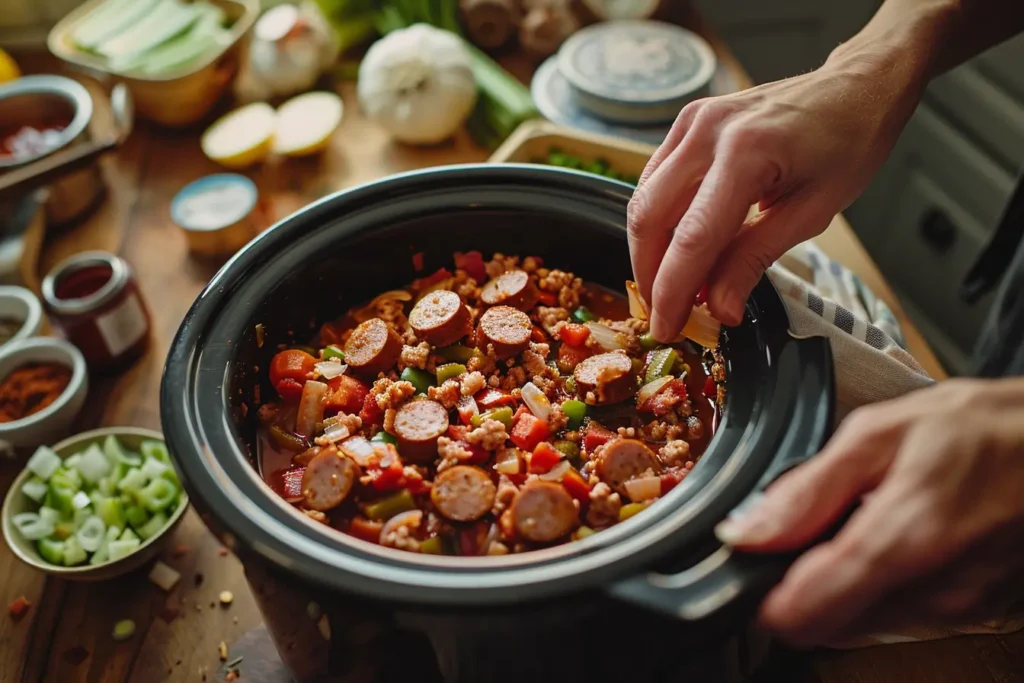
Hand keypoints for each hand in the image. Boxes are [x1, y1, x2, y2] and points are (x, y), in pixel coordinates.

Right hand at [627, 52, 923, 340]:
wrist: (855, 87)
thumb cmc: (847, 143)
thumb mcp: (811, 213)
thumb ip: (754, 260)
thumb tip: (720, 309)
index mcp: (747, 152)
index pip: (693, 238)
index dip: (673, 291)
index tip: (666, 328)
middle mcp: (708, 131)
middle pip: (650, 218)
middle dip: (649, 276)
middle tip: (663, 315)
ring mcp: (692, 122)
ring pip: (644, 200)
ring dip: (650, 251)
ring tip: (672, 287)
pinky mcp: (687, 123)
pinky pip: (655, 181)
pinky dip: (659, 221)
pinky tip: (677, 248)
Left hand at [715, 377, 1023, 645]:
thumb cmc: (986, 430)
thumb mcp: (881, 434)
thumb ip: (807, 490)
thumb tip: (747, 532)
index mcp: (902, 540)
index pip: (805, 611)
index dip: (764, 597)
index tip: (749, 570)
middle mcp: (932, 592)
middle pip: (827, 624)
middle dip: (800, 584)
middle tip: (805, 533)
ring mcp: (955, 609)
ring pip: (858, 623)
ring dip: (840, 585)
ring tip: (856, 524)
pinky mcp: (969, 612)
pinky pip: (895, 614)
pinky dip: (876, 585)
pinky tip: (888, 538)